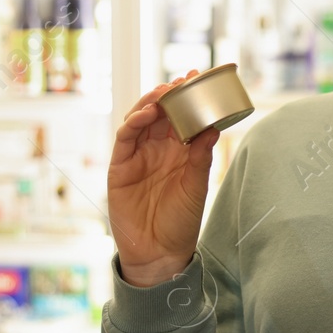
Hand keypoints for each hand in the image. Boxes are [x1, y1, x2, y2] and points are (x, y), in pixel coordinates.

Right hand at [107, 71, 219, 286]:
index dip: (188, 97)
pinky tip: (145, 114)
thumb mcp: (196, 186)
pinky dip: (132, 123)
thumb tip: (213, 128)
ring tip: (165, 93)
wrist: (160, 253)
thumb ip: (200, 157)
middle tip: (183, 80)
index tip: (199, 78)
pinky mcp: (120, 167)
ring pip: (139, 120)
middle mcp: (156, 149)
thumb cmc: (181, 221)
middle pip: (159, 112)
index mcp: (178, 151)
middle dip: (170, 94)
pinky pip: (124, 139)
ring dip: (150, 103)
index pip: (181, 116)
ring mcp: (137, 156)